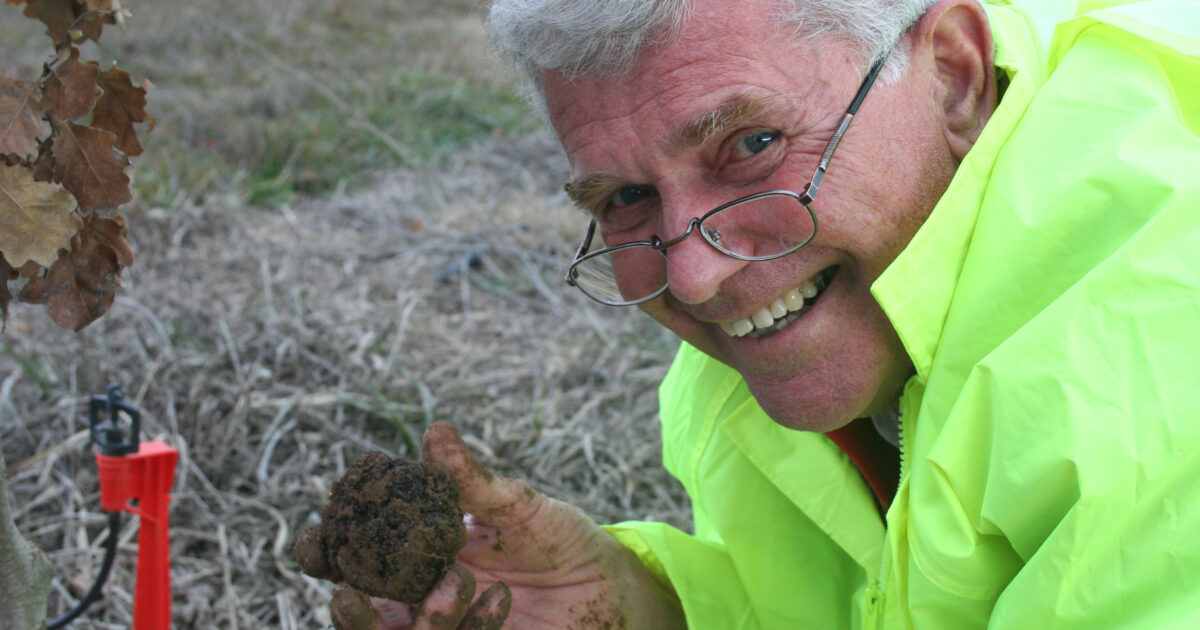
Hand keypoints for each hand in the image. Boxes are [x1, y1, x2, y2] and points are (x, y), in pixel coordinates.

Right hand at [331, 421, 684, 629]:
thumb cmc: (562, 539)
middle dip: (348, 606)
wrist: (611, 585)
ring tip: (440, 587)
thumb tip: (436, 431)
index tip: (317, 537)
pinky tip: (497, 601)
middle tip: (345, 592)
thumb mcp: (518, 507)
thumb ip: (472, 481)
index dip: (329, 551)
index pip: (358, 558)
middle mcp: (426, 599)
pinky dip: (470, 627)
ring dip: (406, 622)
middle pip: (367, 611)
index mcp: (421, 556)